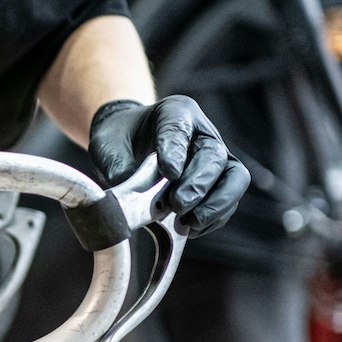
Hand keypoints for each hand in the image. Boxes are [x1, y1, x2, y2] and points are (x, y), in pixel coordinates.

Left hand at [88, 95, 249, 236]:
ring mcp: (215, 159)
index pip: (179, 128)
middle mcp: (202, 133)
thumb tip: (128, 195)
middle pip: (213, 156)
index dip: (176, 151)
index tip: (168, 173)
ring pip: (234, 178)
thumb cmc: (120, 139)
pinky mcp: (218, 183)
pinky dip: (213, 218)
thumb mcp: (107, 146)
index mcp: (176, 112)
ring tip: (187, 223)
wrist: (128, 143)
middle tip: (176, 205)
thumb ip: (117, 166)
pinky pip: (228, 201)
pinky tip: (190, 229)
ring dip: (214, 205)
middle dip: (197, 184)